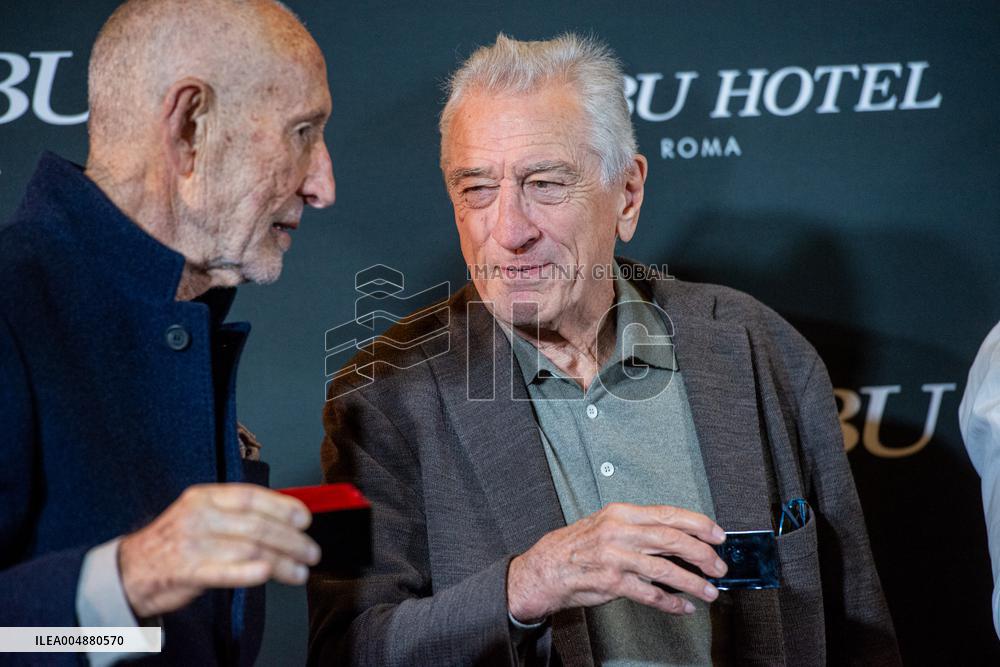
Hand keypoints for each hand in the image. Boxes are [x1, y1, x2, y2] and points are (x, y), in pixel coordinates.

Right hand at [118, 483, 320, 618]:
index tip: (305, 519)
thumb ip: (238, 515)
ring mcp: (192, 544)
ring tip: (300, 571)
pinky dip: (248, 572)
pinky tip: (267, 574)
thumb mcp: (203, 515)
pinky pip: (224, 571)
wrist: (130, 569)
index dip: (283, 507)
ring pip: (248, 549)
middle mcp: (200, 516)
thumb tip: (286, 518)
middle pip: (257, 525)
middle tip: (311, 551)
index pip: (252, 497)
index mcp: (206, 497)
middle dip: (291, 539)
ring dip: (282, 561)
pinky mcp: (187, 572)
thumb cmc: (176, 542)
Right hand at [507, 503, 726, 623]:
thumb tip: (678, 538)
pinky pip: (650, 594)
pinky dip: (671, 602)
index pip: (669, 515)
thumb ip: (640, 528)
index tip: (717, 535)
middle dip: (702, 554)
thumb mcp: (607, 524)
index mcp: (622, 513)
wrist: (546, 568)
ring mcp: (616, 558)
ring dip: (693, 582)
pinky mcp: (612, 582)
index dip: (698, 524)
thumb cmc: (577, 546)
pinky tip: (683, 606)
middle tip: (719, 565)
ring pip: (666, 569)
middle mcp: (620, 532)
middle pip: (673, 539)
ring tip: (709, 590)